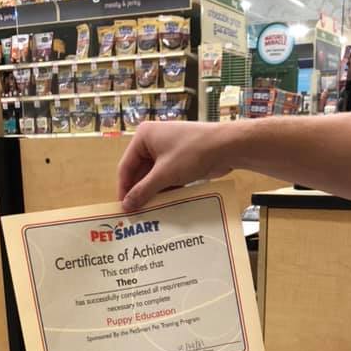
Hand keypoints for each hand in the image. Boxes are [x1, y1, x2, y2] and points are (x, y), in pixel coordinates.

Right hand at [117, 122, 233, 211]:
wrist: (226, 147)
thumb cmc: (192, 152)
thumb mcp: (164, 174)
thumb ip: (143, 191)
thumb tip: (126, 206)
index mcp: (143, 136)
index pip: (126, 166)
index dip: (124, 189)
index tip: (123, 208)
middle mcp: (153, 141)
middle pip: (139, 172)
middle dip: (139, 192)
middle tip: (136, 214)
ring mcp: (167, 150)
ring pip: (153, 176)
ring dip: (152, 193)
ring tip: (149, 213)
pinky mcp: (179, 159)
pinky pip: (166, 177)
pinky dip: (165, 190)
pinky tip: (164, 206)